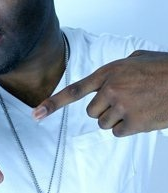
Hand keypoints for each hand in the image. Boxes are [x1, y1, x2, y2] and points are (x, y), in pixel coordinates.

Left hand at [32, 50, 167, 136]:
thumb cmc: (165, 69)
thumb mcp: (137, 60)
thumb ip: (116, 69)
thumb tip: (106, 80)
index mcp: (108, 72)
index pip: (74, 90)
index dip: (53, 103)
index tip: (36, 114)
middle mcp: (111, 89)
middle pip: (91, 112)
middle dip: (103, 109)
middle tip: (124, 102)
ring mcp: (122, 106)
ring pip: (103, 123)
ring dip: (116, 119)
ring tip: (136, 107)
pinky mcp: (134, 123)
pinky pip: (117, 132)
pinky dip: (126, 128)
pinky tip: (141, 116)